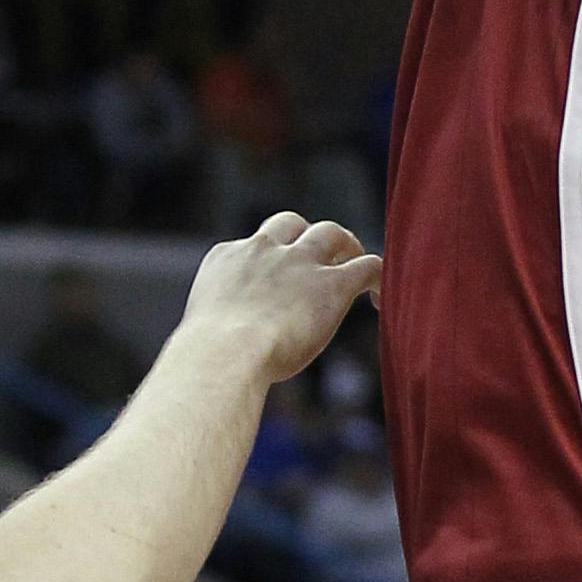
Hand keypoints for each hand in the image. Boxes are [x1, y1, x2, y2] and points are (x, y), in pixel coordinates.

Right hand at [183, 211, 380, 384]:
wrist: (225, 353)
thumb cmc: (207, 357)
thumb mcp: (201, 330)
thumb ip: (215, 327)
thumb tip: (209, 353)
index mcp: (227, 256)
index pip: (254, 243)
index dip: (270, 258)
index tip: (277, 282)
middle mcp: (263, 249)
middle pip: (291, 223)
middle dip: (306, 237)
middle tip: (321, 258)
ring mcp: (298, 262)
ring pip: (331, 233)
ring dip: (345, 245)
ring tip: (354, 264)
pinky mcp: (331, 284)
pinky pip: (367, 266)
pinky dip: (377, 278)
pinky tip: (380, 301)